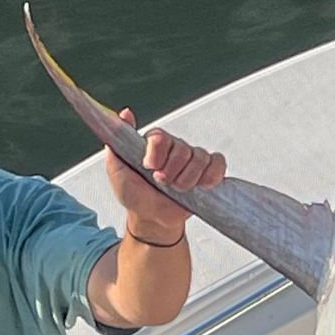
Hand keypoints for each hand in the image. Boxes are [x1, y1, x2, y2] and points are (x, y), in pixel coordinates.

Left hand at [107, 107, 225, 241]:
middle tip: (162, 182)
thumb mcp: (118, 172)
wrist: (152, 219)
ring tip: (177, 189)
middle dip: (172, 170)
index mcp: (155, 144)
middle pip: (182, 148)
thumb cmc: (135, 196)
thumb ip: (117, 145)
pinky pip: (217, 163)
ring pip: (200, 157)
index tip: (149, 167)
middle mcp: (175, 148)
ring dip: (188, 177)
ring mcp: (193, 160)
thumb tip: (123, 116)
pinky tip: (201, 186)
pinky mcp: (208, 172)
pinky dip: (212, 174)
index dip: (157, 152)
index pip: (161, 137)